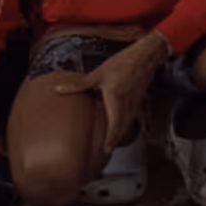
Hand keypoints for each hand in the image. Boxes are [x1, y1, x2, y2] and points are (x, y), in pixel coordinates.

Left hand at [53, 34, 169, 152]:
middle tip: (107, 150)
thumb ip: (79, 84)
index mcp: (116, 98)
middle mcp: (127, 103)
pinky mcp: (138, 98)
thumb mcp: (98, 74)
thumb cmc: (123, 62)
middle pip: (123, 127)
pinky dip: (125, 123)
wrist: (145, 56)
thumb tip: (59, 89)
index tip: (106, 149)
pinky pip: (132, 115)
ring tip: (113, 141)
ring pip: (128, 122)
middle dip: (115, 140)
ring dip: (121, 133)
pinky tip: (121, 123)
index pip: (115, 124)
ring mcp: (135, 101)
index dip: (111, 139)